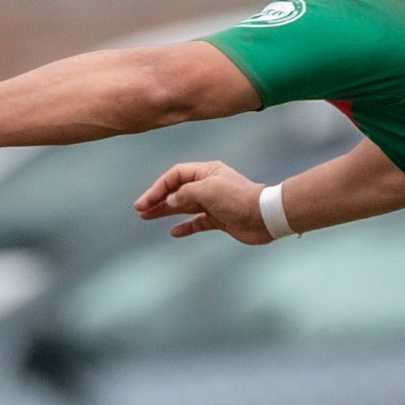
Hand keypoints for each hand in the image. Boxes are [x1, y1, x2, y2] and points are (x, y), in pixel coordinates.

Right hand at [133, 161, 271, 242]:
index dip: (158, 187)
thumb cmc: (238, 198)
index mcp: (206, 172)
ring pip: (183, 206)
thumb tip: (170, 201)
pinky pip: (197, 222)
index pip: (175, 176)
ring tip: (147, 217)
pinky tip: (174, 232)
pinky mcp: (219, 219)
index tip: (146, 201)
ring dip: (166, 211)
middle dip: (158, 199)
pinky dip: (185, 226)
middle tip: (140, 210)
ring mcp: (213, 203)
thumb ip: (185, 194)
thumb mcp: (207, 190)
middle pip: (177, 190)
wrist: (264, 217)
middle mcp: (208, 185)